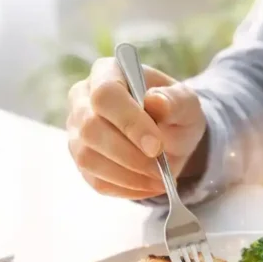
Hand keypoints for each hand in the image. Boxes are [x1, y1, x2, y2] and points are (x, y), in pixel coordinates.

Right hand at [66, 58, 206, 199]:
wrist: (170, 136)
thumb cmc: (174, 112)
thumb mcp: (185, 103)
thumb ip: (175, 100)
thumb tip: (155, 101)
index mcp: (107, 73)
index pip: (105, 95)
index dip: (129, 122)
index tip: (156, 146)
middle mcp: (82, 100)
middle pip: (90, 128)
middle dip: (129, 154)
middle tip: (160, 168)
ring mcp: (77, 132)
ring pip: (88, 158)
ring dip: (127, 175)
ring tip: (158, 179)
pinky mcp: (83, 161)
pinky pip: (96, 180)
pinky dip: (126, 188)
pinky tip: (147, 185)